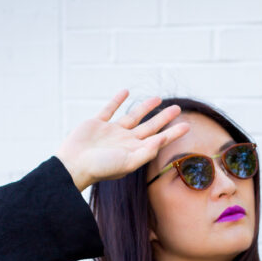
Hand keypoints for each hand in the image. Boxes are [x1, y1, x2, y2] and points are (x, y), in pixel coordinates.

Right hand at [55, 90, 189, 191]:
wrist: (73, 165)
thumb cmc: (100, 168)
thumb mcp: (127, 162)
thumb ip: (146, 152)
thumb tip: (162, 139)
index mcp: (134, 151)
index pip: (159, 139)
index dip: (173, 133)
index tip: (187, 126)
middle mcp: (125, 141)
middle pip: (149, 126)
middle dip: (163, 118)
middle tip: (177, 108)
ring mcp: (111, 132)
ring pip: (132, 116)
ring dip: (144, 107)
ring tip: (157, 98)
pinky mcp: (96, 124)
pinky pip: (109, 109)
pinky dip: (117, 100)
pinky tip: (126, 92)